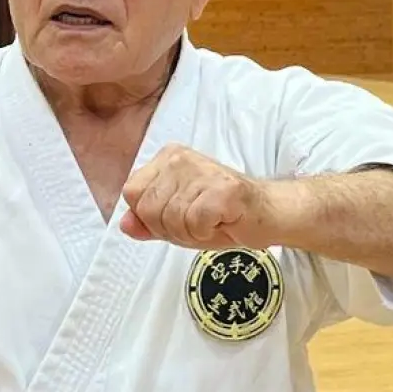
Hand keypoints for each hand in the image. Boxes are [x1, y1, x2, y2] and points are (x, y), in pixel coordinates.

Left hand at [119, 144, 283, 249]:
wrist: (267, 213)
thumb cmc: (223, 215)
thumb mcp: (177, 221)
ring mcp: (202, 170)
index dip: (151, 217)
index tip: (177, 217)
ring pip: (171, 219)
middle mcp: (180, 158)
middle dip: (171, 229)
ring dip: (192, 233)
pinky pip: (194, 223)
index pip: (132, 194)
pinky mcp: (222, 188)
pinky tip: (222, 222)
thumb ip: (148, 222)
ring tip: (212, 222)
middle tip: (198, 223)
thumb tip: (124, 224)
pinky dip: (207, 233)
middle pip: (148, 209)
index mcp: (166, 158)